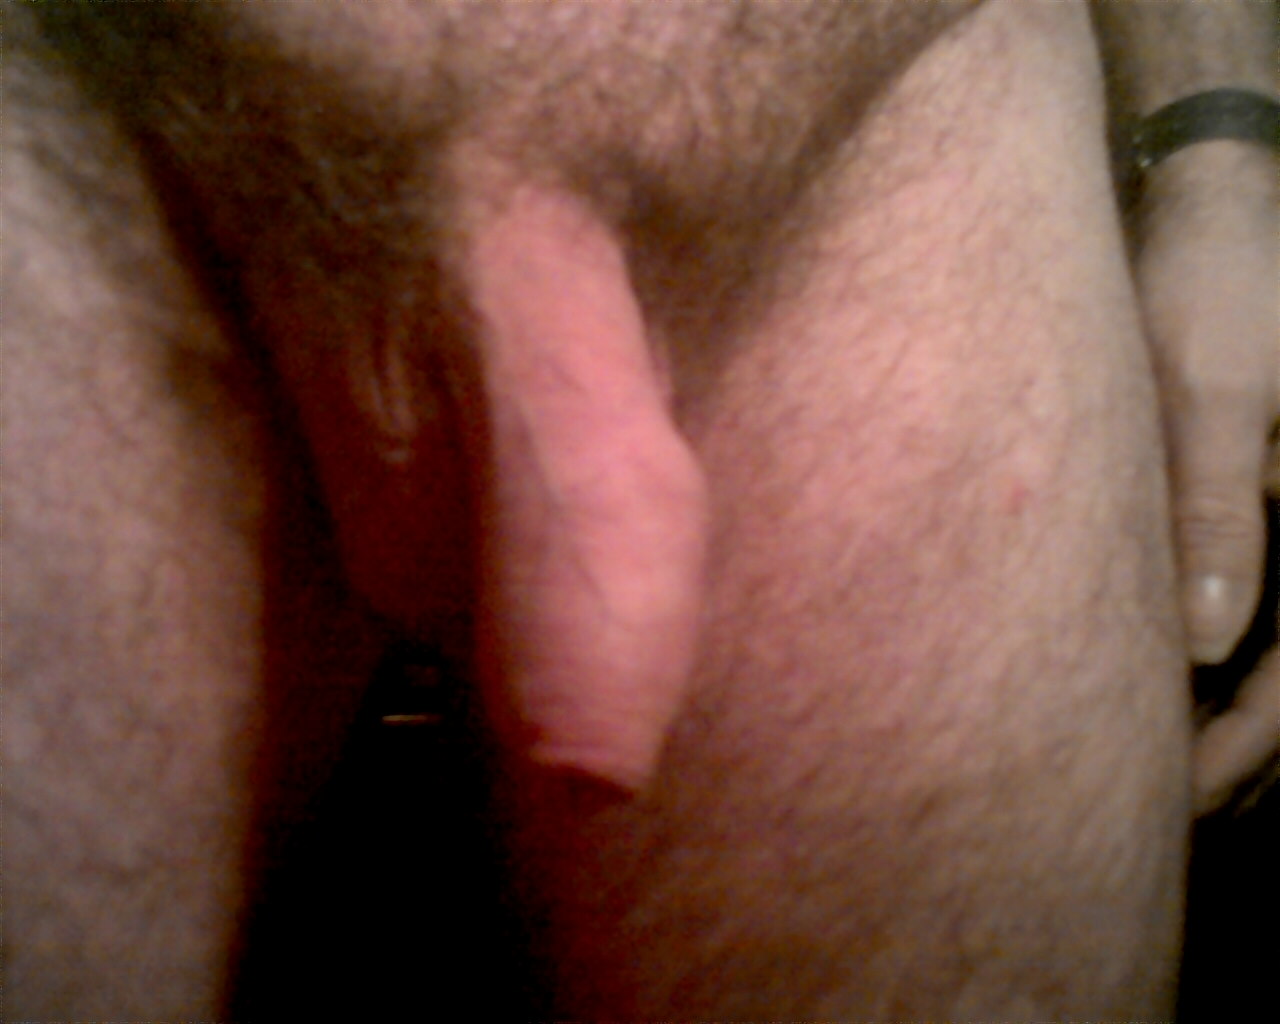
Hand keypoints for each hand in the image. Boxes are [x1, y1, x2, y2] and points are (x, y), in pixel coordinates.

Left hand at [1132, 140, 1277, 814]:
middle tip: (1155, 804)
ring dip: (1223, 710)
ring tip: (1154, 768)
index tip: (1176, 792)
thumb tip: (1203, 644)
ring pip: (1273, 642)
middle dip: (1236, 746)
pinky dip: (1209, 652)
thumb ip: (1214, 509)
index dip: (1250, 740)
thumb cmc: (1216, 279)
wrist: (1212, 203)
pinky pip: (1248, 594)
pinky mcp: (1252, 493)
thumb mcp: (1212, 390)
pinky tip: (1156, 681)